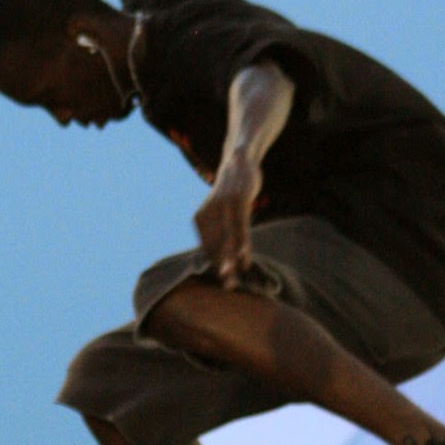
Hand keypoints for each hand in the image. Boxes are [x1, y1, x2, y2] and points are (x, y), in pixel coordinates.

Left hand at [194, 152, 256, 284]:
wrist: (238, 158)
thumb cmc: (231, 190)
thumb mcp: (221, 209)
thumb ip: (221, 230)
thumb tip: (227, 254)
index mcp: (200, 218)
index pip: (208, 246)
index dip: (217, 264)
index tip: (226, 281)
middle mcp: (208, 213)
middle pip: (215, 245)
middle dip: (221, 267)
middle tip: (227, 286)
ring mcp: (223, 205)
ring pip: (228, 238)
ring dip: (230, 260)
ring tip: (233, 278)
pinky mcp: (238, 200)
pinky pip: (240, 226)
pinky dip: (243, 244)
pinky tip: (244, 258)